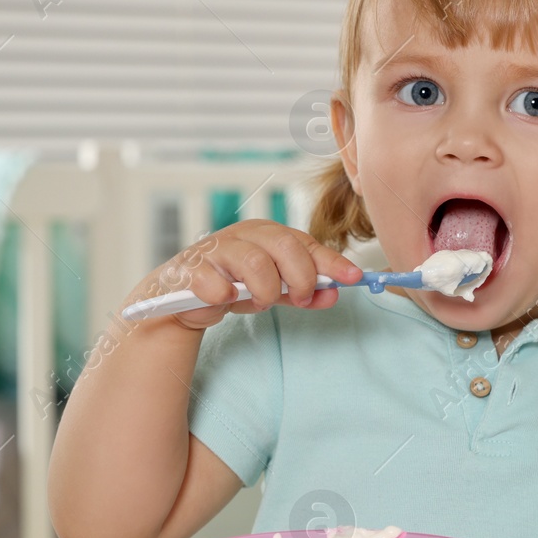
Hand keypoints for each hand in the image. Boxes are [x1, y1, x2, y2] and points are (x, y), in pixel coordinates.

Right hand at [131, 220, 362, 330]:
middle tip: (301, 299)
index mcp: (267, 234)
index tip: (354, 277)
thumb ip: (303, 292)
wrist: (183, 296)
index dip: (331, 261)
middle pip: (284, 246)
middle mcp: (244, 235)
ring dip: (266, 290)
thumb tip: (334, 294)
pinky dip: (223, 293)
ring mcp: (216, 249)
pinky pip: (212, 280)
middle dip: (301, 277)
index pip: (305, 243)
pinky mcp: (191, 269)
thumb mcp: (275, 289)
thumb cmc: (233, 285)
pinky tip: (226, 300)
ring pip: (254, 263)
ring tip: (262, 302)